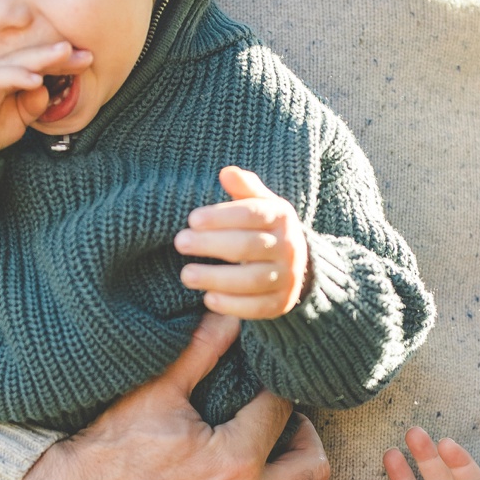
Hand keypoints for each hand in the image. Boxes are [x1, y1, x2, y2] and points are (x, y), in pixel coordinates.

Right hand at [0, 40, 92, 158]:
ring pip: (15, 60)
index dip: (60, 58)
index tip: (86, 59)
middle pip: (28, 55)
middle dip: (58, 53)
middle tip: (84, 54)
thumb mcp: (19, 118)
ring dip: (41, 57)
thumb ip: (34, 103)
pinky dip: (18, 76)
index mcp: (2, 69)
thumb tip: (47, 89)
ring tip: (64, 54)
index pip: (34, 59)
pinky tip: (36, 79)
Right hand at [0, 312, 329, 479]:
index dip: (280, 395)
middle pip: (313, 470)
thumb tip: (231, 314)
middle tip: (283, 433)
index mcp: (236, 458)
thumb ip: (200, 352)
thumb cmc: (103, 451)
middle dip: (304, 442)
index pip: (284, 412)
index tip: (268, 393)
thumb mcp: (152, 394)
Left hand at [174, 166, 308, 319]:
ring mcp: (287, 277)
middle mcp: (289, 247)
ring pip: (252, 279)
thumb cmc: (265, 229)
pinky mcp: (281, 303)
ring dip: (216, 278)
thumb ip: (245, 189)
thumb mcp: (261, 204)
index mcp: (281, 217)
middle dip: (212, 244)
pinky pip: (257, 307)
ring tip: (186, 275)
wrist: (299, 265)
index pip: (252, 214)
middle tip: (180, 243)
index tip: (192, 219)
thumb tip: (227, 172)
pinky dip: (232, 305)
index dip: (222, 217)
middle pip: (249, 246)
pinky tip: (208, 298)